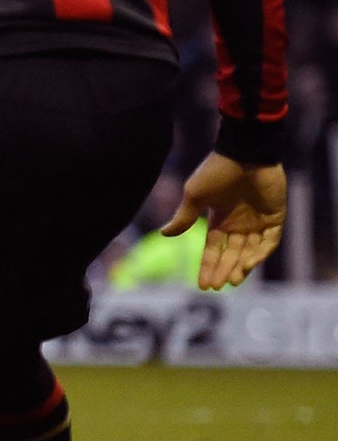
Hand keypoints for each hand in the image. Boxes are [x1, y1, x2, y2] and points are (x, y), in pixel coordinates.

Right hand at [163, 151, 287, 289]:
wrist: (245, 154)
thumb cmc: (216, 172)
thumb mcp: (195, 196)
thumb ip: (184, 217)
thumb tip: (164, 233)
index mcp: (219, 219)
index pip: (212, 249)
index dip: (207, 266)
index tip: (202, 285)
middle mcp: (238, 224)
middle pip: (230, 254)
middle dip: (223, 271)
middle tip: (217, 286)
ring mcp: (257, 221)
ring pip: (249, 251)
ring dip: (241, 266)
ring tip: (233, 279)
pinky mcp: (275, 217)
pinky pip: (269, 242)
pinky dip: (259, 254)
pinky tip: (247, 263)